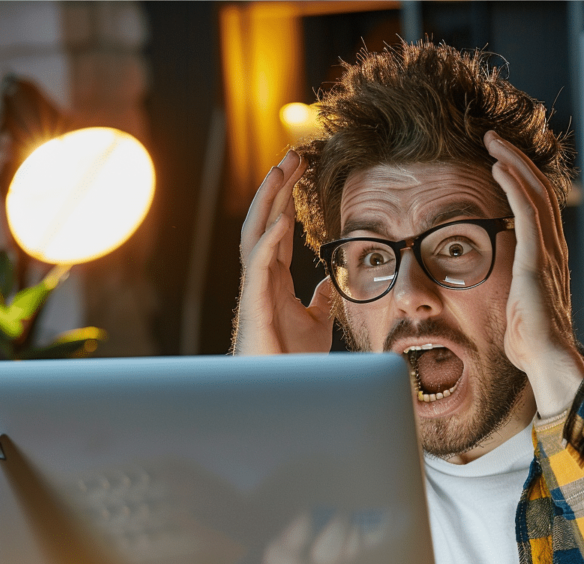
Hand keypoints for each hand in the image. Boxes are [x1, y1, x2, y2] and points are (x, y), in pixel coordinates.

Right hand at [232, 150, 333, 354]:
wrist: (279, 389)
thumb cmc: (291, 359)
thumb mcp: (317, 322)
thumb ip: (321, 299)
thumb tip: (328, 282)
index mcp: (274, 278)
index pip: (278, 228)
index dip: (288, 197)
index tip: (302, 170)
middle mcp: (261, 277)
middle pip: (266, 221)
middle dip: (278, 186)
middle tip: (293, 155)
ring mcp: (255, 289)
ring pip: (256, 233)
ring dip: (268, 201)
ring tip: (281, 170)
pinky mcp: (255, 305)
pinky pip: (258, 265)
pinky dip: (269, 239)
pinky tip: (283, 218)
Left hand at [485, 131, 583, 416]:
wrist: (545, 359)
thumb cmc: (527, 340)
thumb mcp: (516, 306)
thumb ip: (511, 287)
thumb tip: (499, 288)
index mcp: (547, 257)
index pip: (539, 206)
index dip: (521, 179)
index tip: (499, 161)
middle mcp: (552, 248)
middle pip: (540, 190)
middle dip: (517, 161)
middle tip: (493, 139)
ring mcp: (547, 252)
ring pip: (536, 194)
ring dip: (514, 164)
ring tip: (493, 143)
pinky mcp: (537, 260)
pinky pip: (528, 213)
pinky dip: (514, 187)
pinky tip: (499, 168)